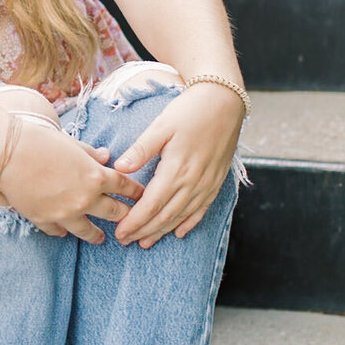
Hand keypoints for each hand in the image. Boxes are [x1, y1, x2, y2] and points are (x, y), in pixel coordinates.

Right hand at [0, 122, 144, 242]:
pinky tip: (65, 231)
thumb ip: (91, 154)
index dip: (136, 192)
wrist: (8, 154)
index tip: (141, 196)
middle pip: (115, 213)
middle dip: (125, 216)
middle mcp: (86, 199)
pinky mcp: (46, 221)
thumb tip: (106, 156)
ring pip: (90, 231)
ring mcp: (66, 213)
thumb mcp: (72, 143)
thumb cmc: (40, 141)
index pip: (125, 187)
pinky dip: (63, 231)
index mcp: (96, 176)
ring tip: (101, 238)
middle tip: (130, 221)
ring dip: (98, 235)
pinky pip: (60, 232)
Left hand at [111, 82, 242, 246]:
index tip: (119, 232)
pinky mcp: (216, 181)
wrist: (224, 101)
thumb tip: (119, 168)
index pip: (151, 205)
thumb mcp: (161, 125)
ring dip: (162, 231)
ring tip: (145, 242)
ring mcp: (207, 184)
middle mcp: (193, 182)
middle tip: (125, 241)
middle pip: (165, 215)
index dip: (134, 221)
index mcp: (176, 170)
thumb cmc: (190, 110)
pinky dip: (189, 223)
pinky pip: (202, 210)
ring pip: (182, 216)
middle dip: (144, 230)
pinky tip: (178, 232)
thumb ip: (141, 149)